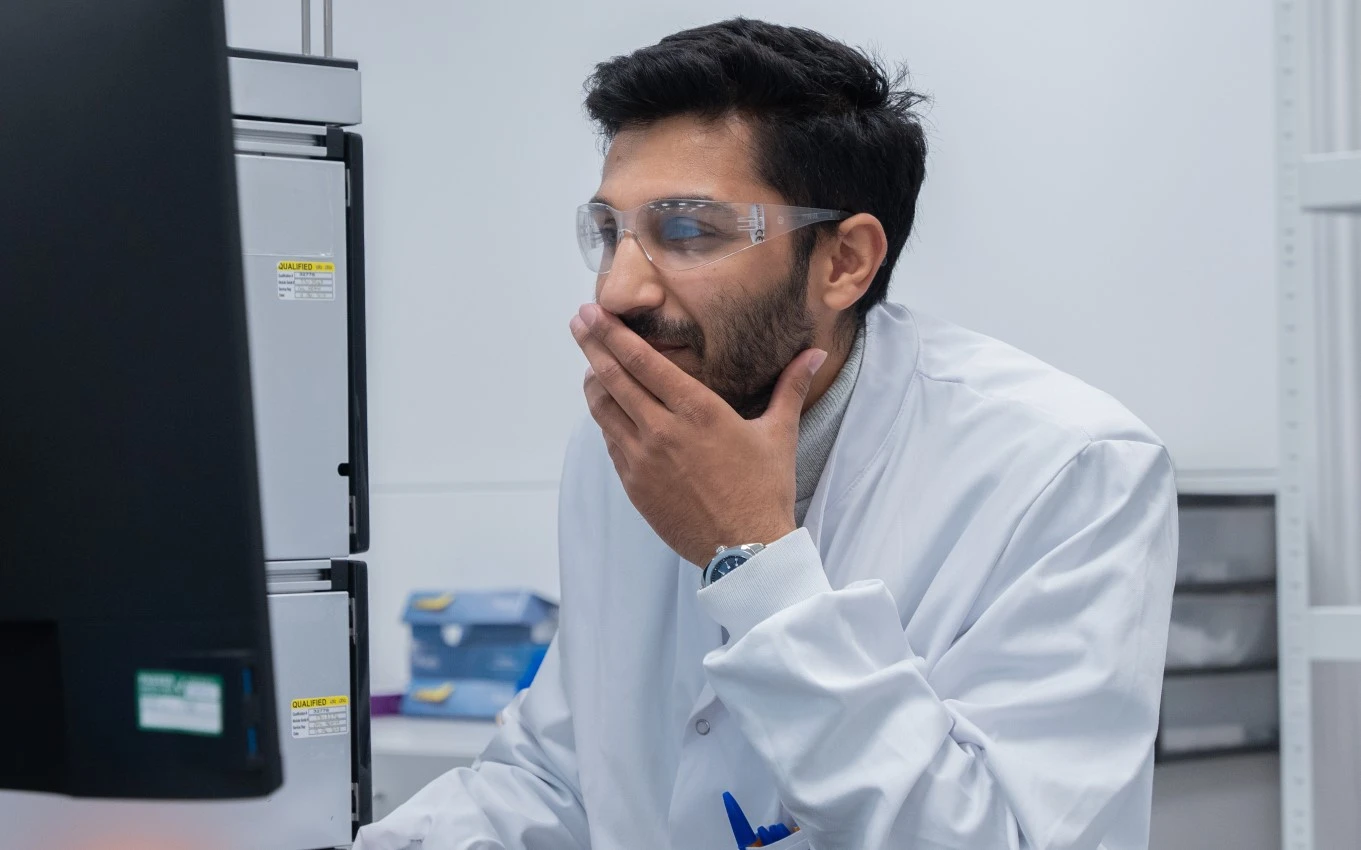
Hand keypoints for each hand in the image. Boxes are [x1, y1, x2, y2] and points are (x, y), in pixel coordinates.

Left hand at [570, 303, 827, 566]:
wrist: (745, 551)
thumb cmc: (765, 490)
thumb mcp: (779, 434)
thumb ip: (790, 387)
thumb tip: (815, 353)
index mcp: (697, 411)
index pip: (643, 361)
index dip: (613, 333)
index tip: (594, 312)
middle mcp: (662, 430)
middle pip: (613, 378)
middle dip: (593, 345)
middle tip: (579, 321)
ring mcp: (642, 459)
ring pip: (603, 410)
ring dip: (594, 381)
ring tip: (591, 363)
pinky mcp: (634, 485)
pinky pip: (610, 441)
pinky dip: (606, 419)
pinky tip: (609, 409)